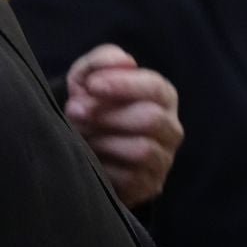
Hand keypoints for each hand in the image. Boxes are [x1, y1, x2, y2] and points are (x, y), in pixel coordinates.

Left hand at [64, 44, 181, 208]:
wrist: (83, 148)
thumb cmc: (92, 107)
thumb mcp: (89, 78)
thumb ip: (102, 61)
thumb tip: (125, 61)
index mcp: (162, 97)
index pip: (155, 88)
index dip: (124, 85)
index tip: (92, 85)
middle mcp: (170, 128)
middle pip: (151, 119)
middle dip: (109, 115)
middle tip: (75, 112)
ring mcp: (163, 160)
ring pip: (142, 150)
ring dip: (104, 141)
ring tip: (81, 136)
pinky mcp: (149, 186)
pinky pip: (129, 178)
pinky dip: (103, 168)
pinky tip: (90, 159)